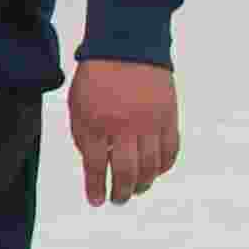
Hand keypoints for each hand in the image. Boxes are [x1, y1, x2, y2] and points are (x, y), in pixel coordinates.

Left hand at [69, 58, 181, 207]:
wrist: (127, 47)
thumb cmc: (97, 78)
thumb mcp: (78, 106)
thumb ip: (84, 135)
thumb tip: (95, 165)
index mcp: (95, 122)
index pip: (94, 165)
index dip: (95, 187)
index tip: (96, 201)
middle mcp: (123, 125)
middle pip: (125, 170)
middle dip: (121, 191)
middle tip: (118, 200)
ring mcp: (149, 121)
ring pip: (150, 165)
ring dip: (143, 183)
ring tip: (136, 190)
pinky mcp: (169, 116)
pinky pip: (170, 150)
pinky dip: (164, 166)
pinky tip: (156, 172)